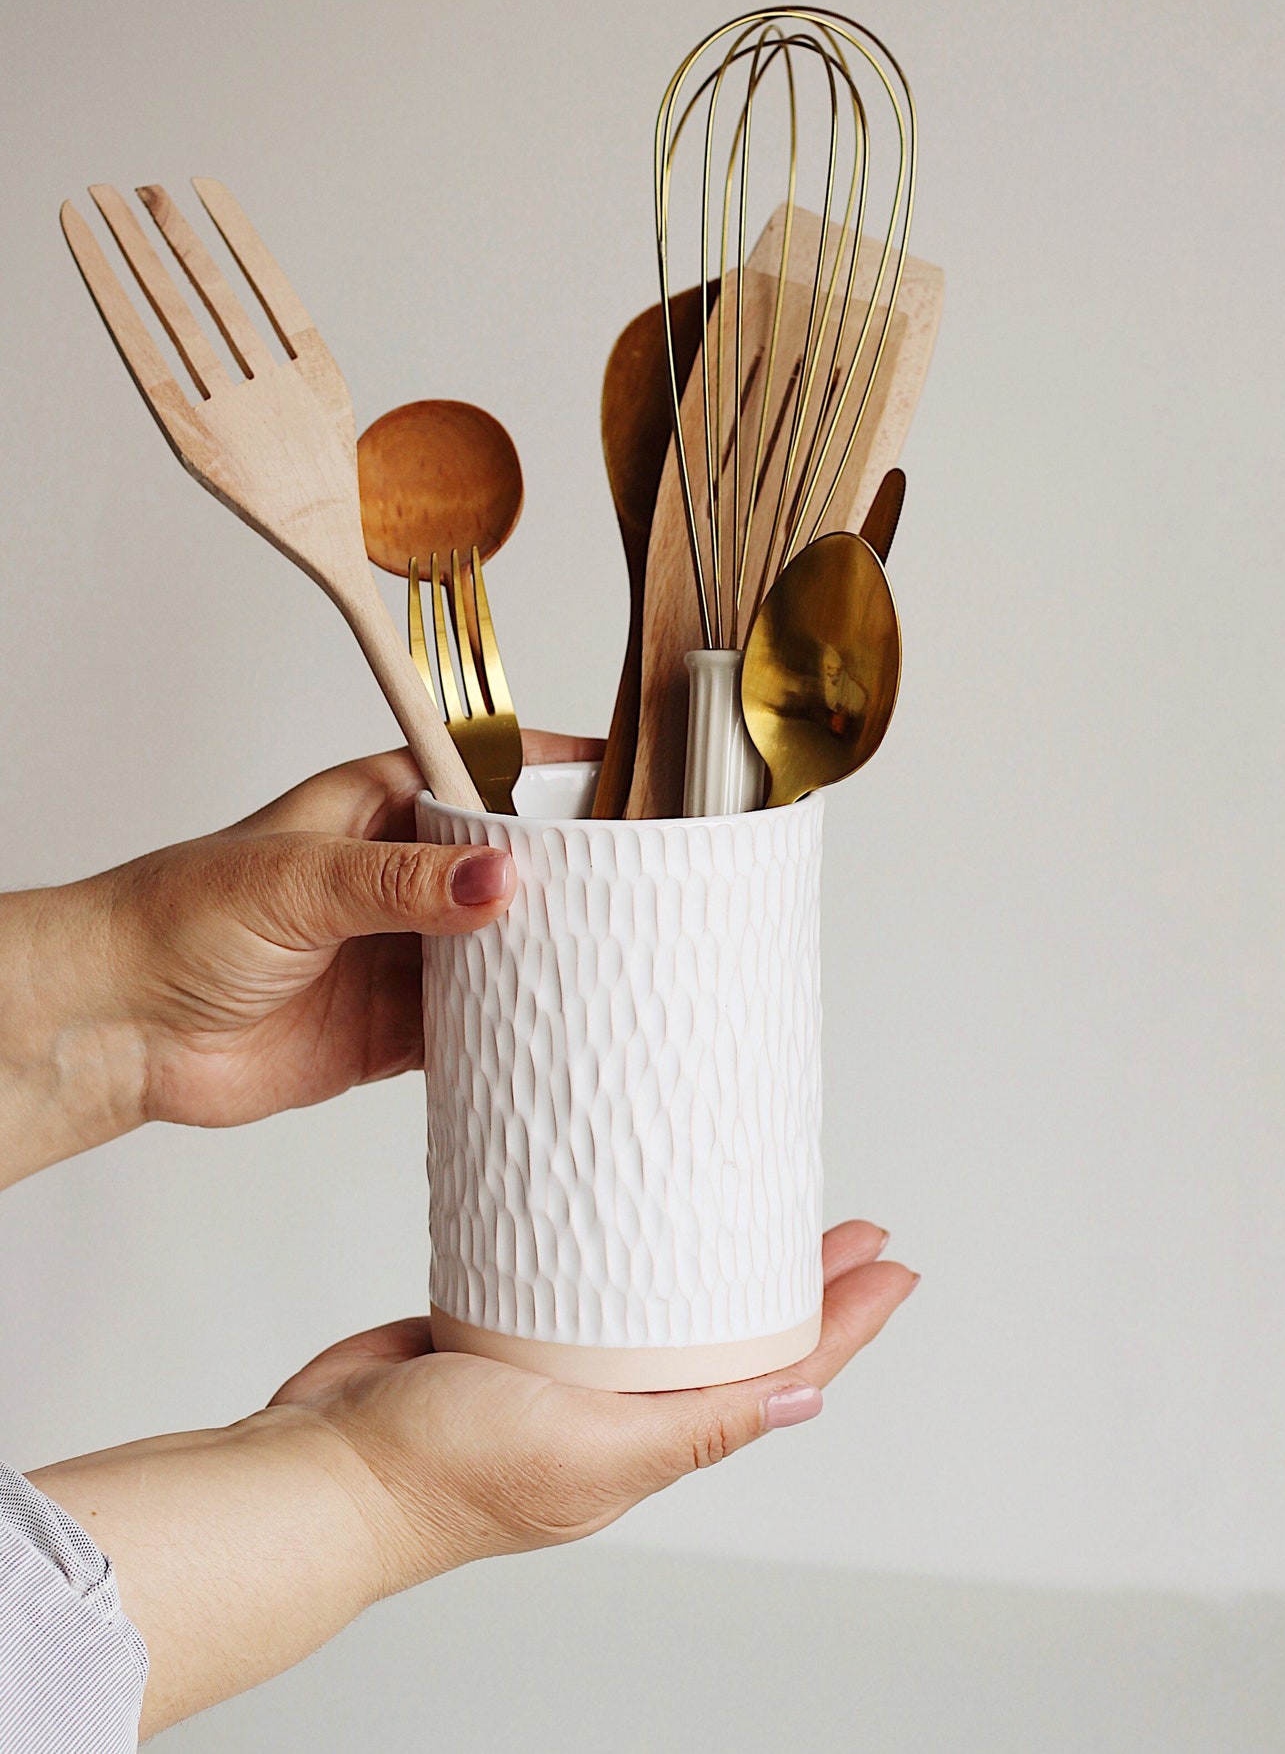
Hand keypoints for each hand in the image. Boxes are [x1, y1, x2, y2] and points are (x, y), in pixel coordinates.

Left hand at [0, 732, 598, 1183]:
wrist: (118, 1027)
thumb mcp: (300, 880)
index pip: (489, 775)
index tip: (627, 787)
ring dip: (545, 961)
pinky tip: (553, 1031)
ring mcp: (402, 952)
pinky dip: (512, 1031)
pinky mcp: (394, 1028)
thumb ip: (403, 883)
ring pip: (501, 950)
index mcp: (382, 806)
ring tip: (617, 962)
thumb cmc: (178, 917)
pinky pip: (474, 1026)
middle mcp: (402, 876)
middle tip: (643, 889)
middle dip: (568, 880)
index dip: (556, 777)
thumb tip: (500, 879)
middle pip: (511, 870)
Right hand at [37, 1222, 918, 1735]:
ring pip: (668, 1304)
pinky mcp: (510, 1327)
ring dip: (723, 1258)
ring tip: (765, 1207)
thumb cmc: (440, 1475)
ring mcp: (566, 1367)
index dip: (845, 1320)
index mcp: (652, 1437)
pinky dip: (631, 1250)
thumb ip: (697, 1425)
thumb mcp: (589, 1451)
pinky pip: (591, 1284)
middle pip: (737, 1329)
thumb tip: (810, 1400)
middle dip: (802, 1278)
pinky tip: (642, 1212)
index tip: (894, 1264)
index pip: (780, 1370)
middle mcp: (620, 1405)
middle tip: (851, 1222)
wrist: (321, 1467)